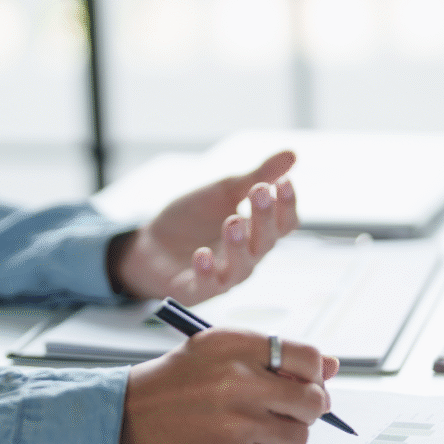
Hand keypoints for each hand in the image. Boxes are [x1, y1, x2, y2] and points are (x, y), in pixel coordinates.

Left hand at [108, 150, 298, 303]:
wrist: (151, 241)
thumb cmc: (194, 218)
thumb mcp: (224, 190)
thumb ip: (256, 175)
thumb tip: (292, 153)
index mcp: (257, 233)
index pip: (284, 223)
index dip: (287, 204)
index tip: (283, 181)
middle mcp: (247, 257)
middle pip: (266, 242)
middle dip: (264, 218)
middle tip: (258, 192)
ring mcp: (223, 275)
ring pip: (241, 267)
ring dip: (239, 246)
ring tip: (233, 221)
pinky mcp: (196, 289)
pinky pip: (206, 286)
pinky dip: (206, 272)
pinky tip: (202, 254)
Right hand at [116, 330, 339, 443]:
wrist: (116, 422)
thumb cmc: (173, 383)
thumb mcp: (216, 352)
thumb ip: (275, 355)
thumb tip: (333, 366)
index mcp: (235, 345)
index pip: (309, 358)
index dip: (315, 373)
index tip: (305, 381)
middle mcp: (238, 381)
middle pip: (313, 400)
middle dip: (311, 408)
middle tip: (292, 409)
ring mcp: (235, 423)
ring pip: (298, 435)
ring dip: (285, 433)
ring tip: (253, 426)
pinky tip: (223, 443)